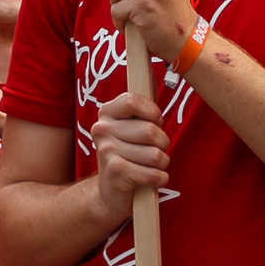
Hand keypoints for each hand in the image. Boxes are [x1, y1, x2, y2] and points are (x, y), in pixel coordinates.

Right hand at [86, 93, 171, 222]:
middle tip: (155, 151)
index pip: (133, 100)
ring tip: (150, 167)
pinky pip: (153, 174)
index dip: (152, 112)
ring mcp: (106, 151)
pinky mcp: (115, 172)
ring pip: (155, 154)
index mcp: (106, 113)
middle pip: (150, 130)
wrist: (111, 194)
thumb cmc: (129, 156)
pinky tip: (152, 180)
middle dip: (162, 144)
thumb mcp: (133, 129)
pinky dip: (160, 179)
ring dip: (162, 164)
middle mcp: (102, 129)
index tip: (155, 122)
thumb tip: (154, 72)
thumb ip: (143, 107)